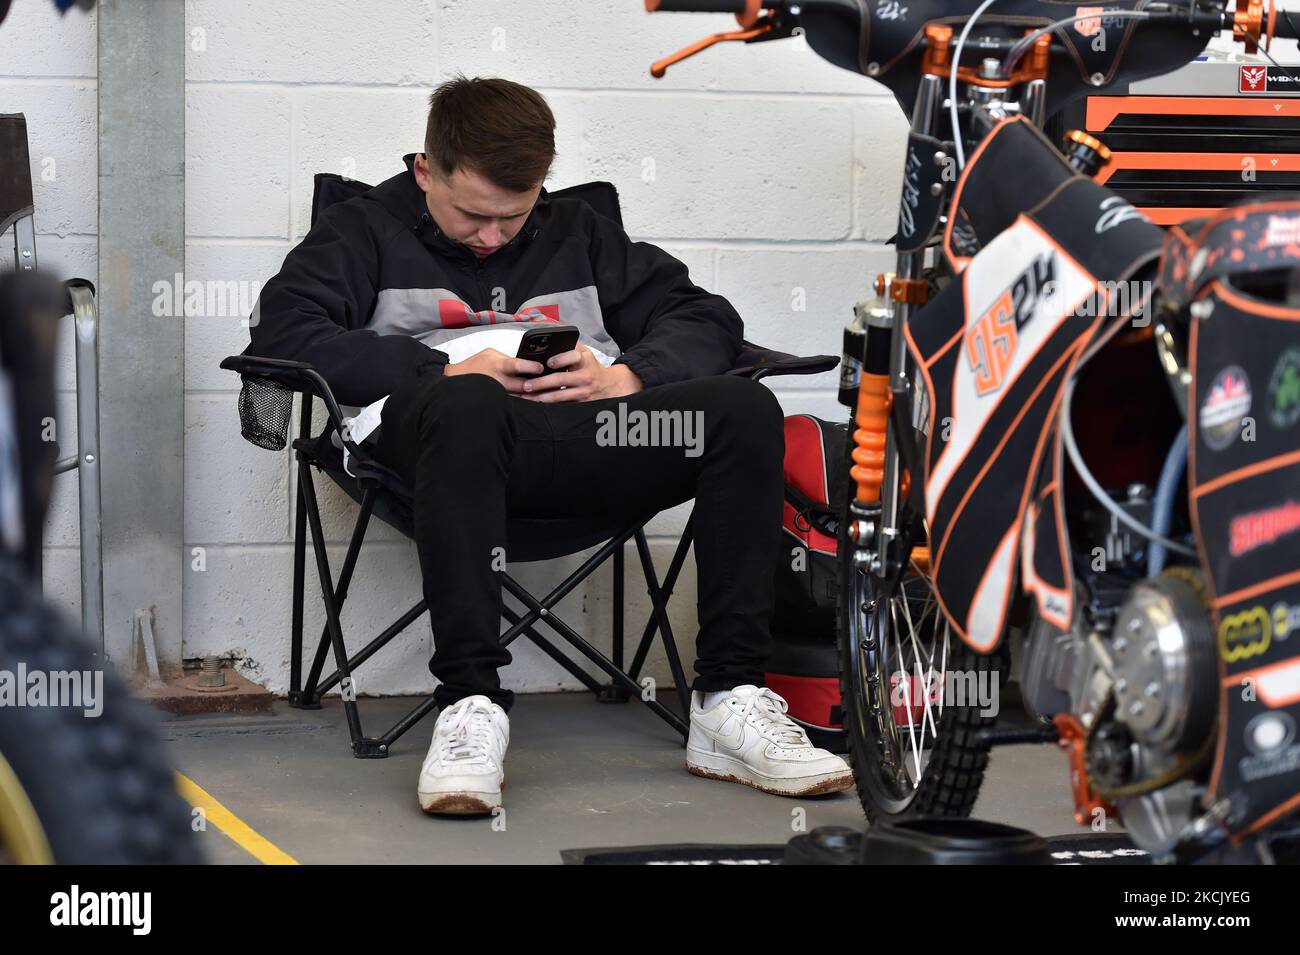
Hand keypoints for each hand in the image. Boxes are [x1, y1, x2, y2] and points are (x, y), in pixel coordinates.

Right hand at [443, 348, 543, 393]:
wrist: (455, 382)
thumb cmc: (474, 366)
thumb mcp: (490, 355)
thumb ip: (507, 359)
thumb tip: (526, 364)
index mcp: (497, 365)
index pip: (517, 365)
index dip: (531, 368)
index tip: (541, 369)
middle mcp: (498, 381)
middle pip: (522, 385)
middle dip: (537, 385)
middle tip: (549, 383)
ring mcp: (497, 394)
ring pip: (519, 397)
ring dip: (532, 397)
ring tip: (543, 394)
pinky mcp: (496, 403)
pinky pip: (513, 404)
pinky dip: (522, 403)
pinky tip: (531, 403)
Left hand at [519, 343, 642, 402]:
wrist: (608, 386)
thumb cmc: (591, 366)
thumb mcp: (585, 352)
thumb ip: (571, 345)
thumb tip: (553, 336)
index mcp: (585, 361)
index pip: (574, 357)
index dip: (561, 359)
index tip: (548, 363)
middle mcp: (584, 376)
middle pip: (561, 379)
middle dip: (542, 383)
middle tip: (527, 384)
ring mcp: (582, 392)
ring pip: (559, 396)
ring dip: (541, 397)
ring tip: (526, 396)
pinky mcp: (579, 403)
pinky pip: (561, 404)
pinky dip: (547, 404)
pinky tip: (535, 403)